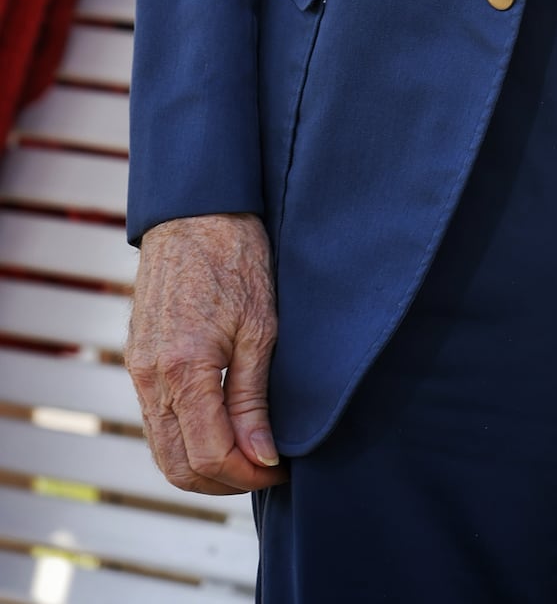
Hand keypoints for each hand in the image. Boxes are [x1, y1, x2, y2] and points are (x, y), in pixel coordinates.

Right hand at [126, 213, 284, 493]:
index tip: (282, 467)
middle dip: (225, 482)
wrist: (195, 211)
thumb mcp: (260, 326)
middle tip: (267, 469)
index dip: (249, 474)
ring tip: (249, 454)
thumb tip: (262, 455)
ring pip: (163, 450)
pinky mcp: (137, 361)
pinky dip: (185, 440)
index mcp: (184, 371)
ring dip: (203, 466)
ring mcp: (138, 371)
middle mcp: (152, 378)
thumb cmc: (235, 257)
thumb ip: (254, 397)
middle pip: (178, 467)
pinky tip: (221, 428)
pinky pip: (156, 422)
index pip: (210, 456)